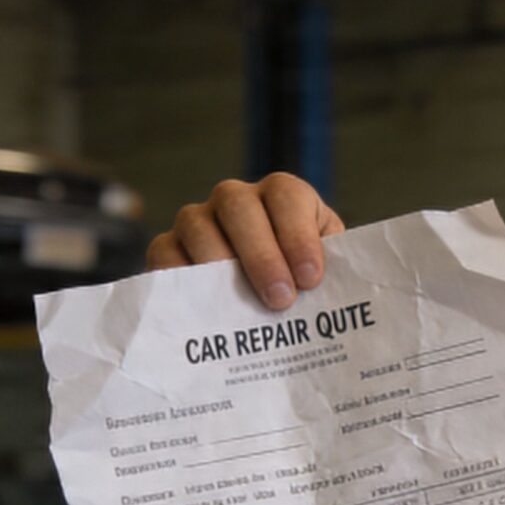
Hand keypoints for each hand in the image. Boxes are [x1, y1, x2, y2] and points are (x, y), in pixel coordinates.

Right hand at [144, 172, 345, 310]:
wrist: (265, 300)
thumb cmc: (299, 285)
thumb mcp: (324, 274)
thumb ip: (333, 277)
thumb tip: (341, 300)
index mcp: (282, 196)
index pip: (287, 197)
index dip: (298, 235)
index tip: (311, 278)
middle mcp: (235, 199)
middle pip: (238, 206)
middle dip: (261, 253)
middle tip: (280, 298)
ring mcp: (197, 220)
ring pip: (197, 225)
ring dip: (219, 265)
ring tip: (241, 307)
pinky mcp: (167, 247)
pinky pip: (164, 253)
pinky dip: (180, 278)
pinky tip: (203, 308)